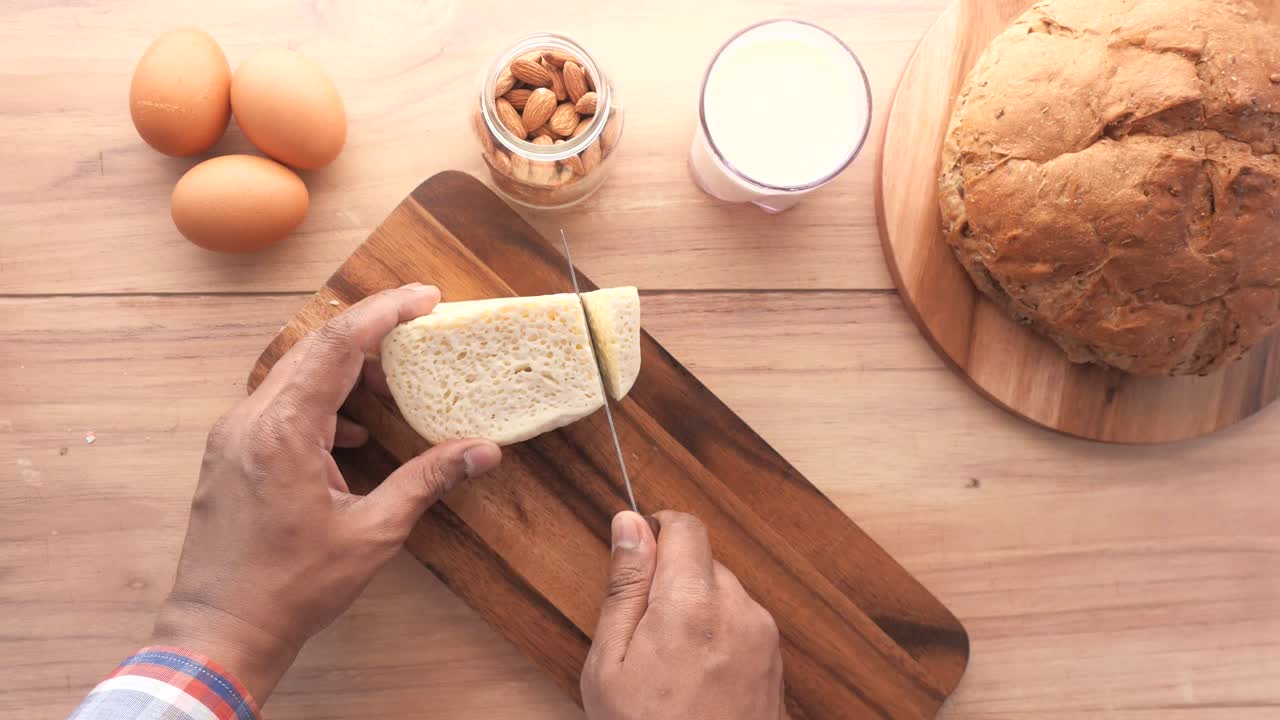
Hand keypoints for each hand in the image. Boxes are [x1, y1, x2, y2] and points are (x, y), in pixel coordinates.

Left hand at [152, 284, 501, 702]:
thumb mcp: (372, 533)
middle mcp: (251, 420)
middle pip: (314, 348)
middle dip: (370, 333)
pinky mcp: (230, 454)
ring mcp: (234, 436)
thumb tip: (483, 452)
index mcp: (285, 430)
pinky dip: (320, 402)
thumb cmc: (291, 587)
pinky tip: (350, 433)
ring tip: (393, 384)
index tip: (426, 297)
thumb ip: (427, 480)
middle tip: (420, 327)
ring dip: (345, 369)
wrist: (219, 631)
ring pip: (294, 373)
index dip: (385, 311)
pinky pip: (279, 404)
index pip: (338, 344)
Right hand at [582, 511, 784, 719]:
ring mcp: (764, 636)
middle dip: (671, 582)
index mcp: (692, 604)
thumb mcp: (611, 664)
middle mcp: (739, 610)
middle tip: (643, 636)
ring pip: (723, 592)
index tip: (636, 562)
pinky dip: (717, 636)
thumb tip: (629, 523)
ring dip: (695, 611)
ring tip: (670, 667)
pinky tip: (695, 679)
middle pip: (703, 561)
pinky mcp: (775, 659)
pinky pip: (741, 623)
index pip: (685, 527)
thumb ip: (624, 586)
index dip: (655, 534)